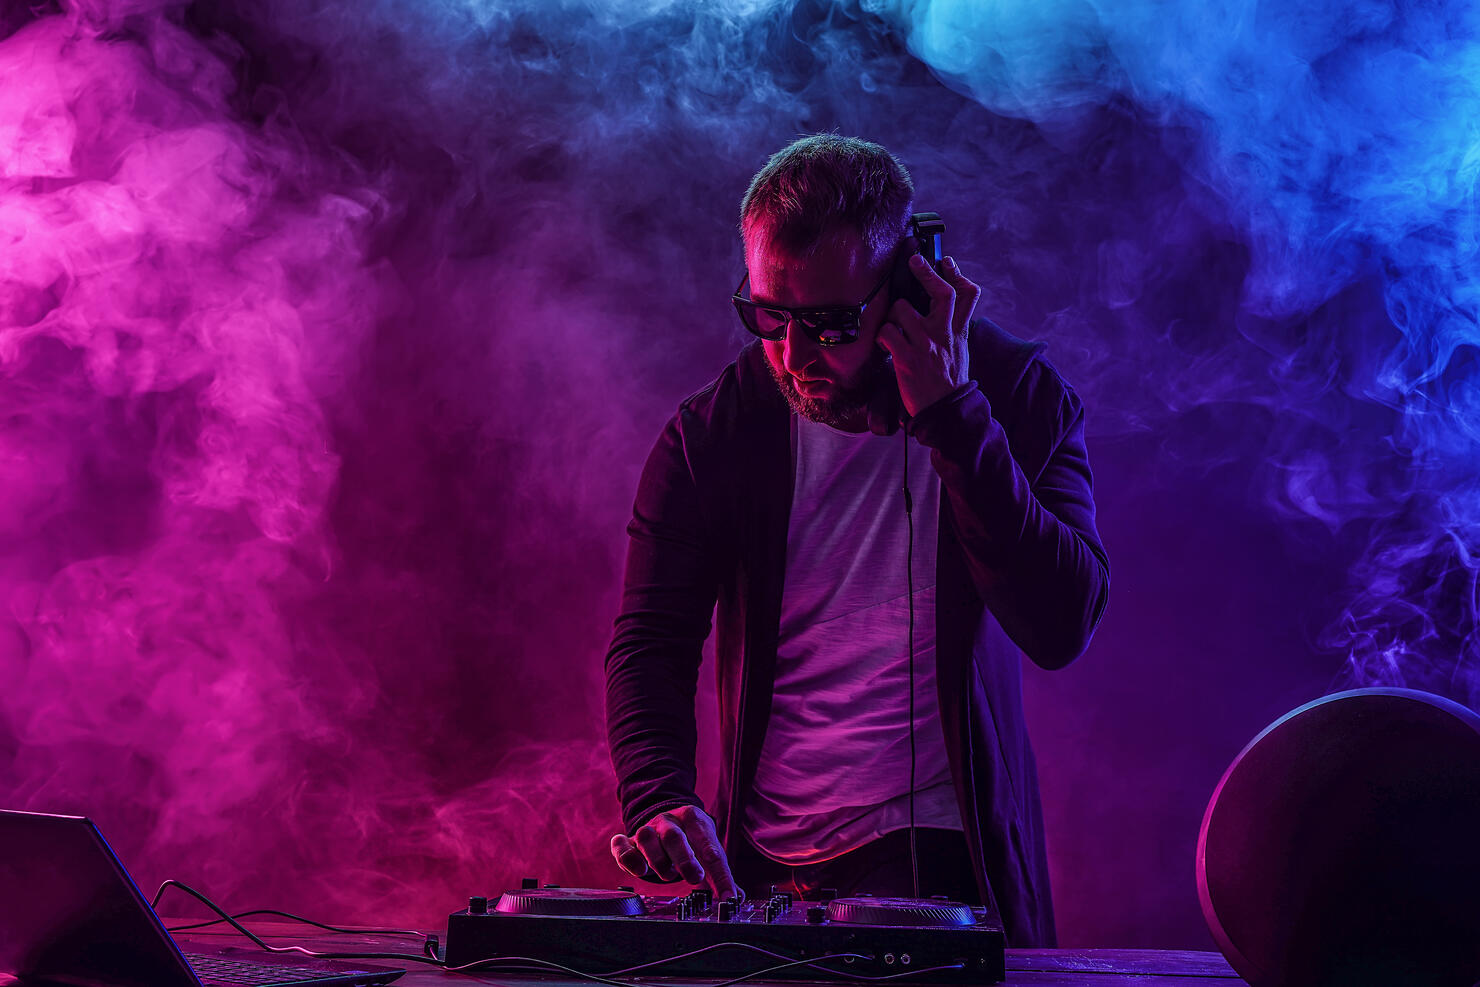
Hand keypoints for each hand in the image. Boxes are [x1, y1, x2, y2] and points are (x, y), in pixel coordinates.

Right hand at [609, 804, 739, 898]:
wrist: (666, 820)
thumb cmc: (691, 840)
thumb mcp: (707, 848)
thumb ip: (720, 873)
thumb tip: (736, 897)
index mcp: (693, 819)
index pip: (710, 846)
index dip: (721, 875)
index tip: (728, 897)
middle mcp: (668, 821)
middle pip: (674, 837)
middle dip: (685, 860)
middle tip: (696, 879)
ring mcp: (646, 829)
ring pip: (646, 839)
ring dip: (658, 862)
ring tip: (669, 875)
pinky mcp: (628, 841)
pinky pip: (621, 845)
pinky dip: (627, 858)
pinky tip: (639, 871)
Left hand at [876, 254, 980, 418]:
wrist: (946, 412)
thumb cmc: (948, 381)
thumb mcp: (959, 350)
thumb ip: (951, 329)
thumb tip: (935, 309)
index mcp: (958, 331)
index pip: (968, 294)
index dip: (957, 274)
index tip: (946, 262)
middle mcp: (944, 334)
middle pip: (941, 292)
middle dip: (925, 272)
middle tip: (914, 261)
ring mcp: (926, 345)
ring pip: (903, 310)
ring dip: (892, 314)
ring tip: (892, 326)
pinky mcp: (907, 359)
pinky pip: (887, 333)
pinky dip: (880, 335)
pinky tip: (883, 344)